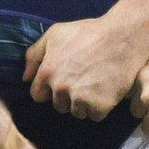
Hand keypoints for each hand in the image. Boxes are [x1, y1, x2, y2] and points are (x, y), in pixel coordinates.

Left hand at [24, 17, 148, 119]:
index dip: (49, 90)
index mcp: (47, 72)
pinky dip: (101, 107)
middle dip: (68, 97)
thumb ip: (34, 55)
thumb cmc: (89, 32)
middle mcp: (60, 88)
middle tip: (84, 80)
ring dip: (85, 104)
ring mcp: (80, 98)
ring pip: (77, 112)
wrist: (123, 37)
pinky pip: (95, 115)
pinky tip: (106, 90)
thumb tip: (25, 78)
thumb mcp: (55, 34)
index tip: (63, 82)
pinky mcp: (99, 106)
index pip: (38, 95)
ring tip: (97, 84)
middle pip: (59, 106)